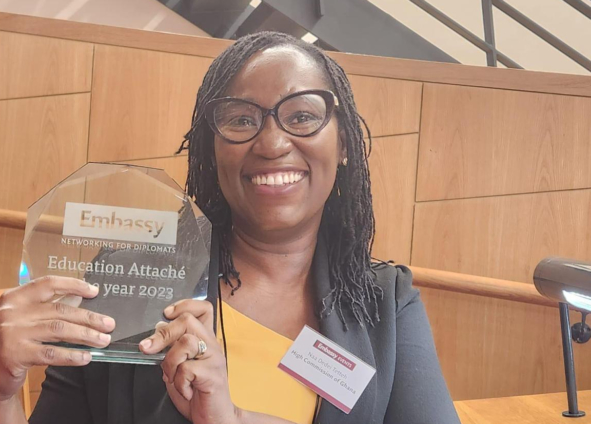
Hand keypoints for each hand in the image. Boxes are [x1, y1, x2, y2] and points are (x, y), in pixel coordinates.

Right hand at [0, 276, 115, 401]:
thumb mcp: (22, 318)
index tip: (94, 291)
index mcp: (16, 298)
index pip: (49, 284)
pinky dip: (72, 355)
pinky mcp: (15, 355)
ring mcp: (13, 332)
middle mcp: (13, 312)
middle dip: (89, 317)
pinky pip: (51, 353)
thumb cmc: (9, 340)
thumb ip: (44, 310)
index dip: (74, 285)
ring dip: (86, 335)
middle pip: (60, 310)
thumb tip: (80, 305)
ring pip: (59, 329)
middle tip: (108, 324)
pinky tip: (86, 356)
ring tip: (103, 340)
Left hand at [139, 300, 239, 423]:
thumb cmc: (197, 393)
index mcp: (205, 340)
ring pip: (186, 343)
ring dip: (170, 362)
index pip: (203, 308)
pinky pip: (187, 369)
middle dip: (163, 333)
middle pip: (188, 320)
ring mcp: (215, 359)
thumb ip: (172, 349)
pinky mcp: (213, 375)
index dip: (185, 304)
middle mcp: (213, 345)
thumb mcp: (179, 367)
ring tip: (173, 377)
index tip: (166, 314)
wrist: (214, 418)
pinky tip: (186, 391)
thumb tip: (159, 328)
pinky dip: (179, 383)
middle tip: (149, 349)